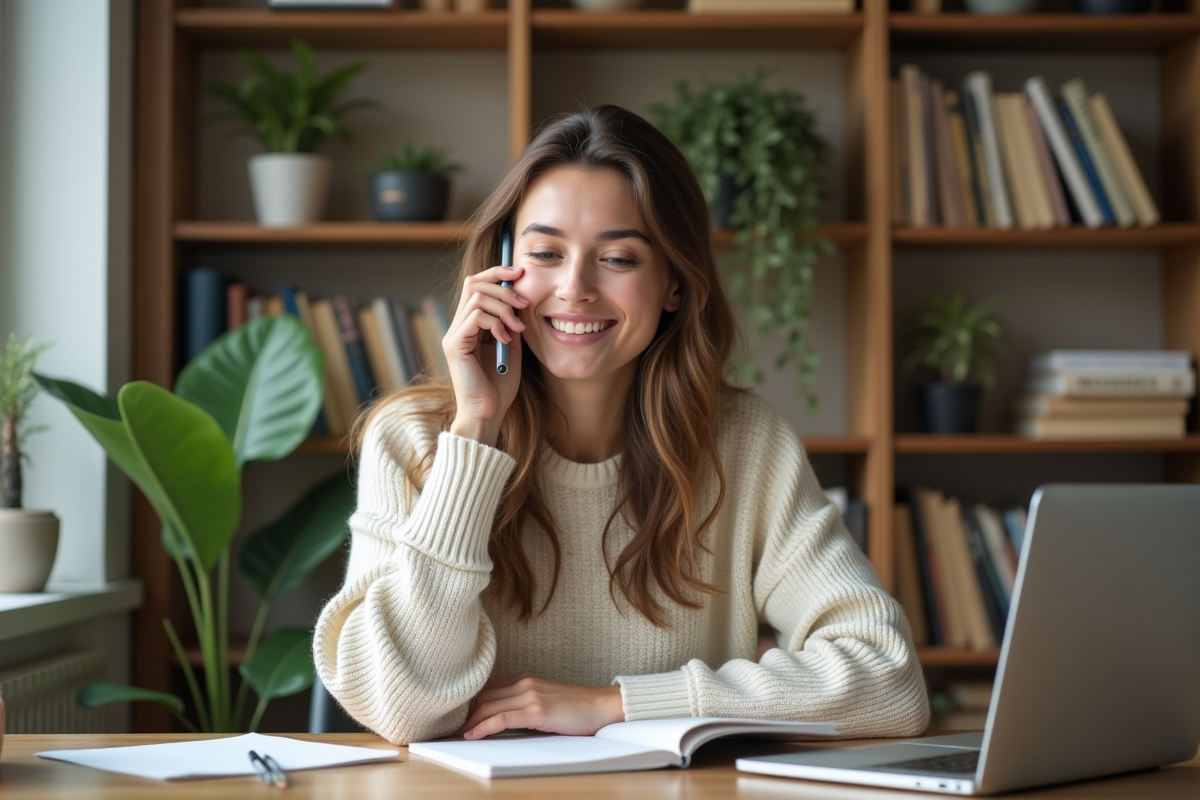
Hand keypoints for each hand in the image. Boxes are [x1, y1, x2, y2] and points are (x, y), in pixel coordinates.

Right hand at [444, 265, 526, 446]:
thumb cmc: (499, 387)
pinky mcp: (455, 345)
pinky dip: (496, 322)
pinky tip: (505, 339)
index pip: (477, 284)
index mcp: (470, 325)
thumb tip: (520, 297)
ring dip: (504, 307)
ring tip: (518, 326)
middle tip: (524, 302)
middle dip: (503, 286)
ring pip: (478, 297)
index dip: (497, 273)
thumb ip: (512, 323)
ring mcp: (454, 335)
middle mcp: (458, 326)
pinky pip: (476, 316)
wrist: (488, 414)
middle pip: (474, 282)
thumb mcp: (512, 347)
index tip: (521, 274)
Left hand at [460, 673, 624, 739]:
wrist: (601, 706)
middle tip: (451, 727)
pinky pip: (501, 718)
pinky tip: (472, 735)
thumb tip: (500, 719)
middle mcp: (524, 683)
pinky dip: (483, 727)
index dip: (470, 703)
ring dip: (470, 722)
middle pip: (483, 696)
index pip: (488, 689)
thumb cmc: (576, 708)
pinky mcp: (536, 710)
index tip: (458, 716)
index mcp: (525, 679)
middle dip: (465, 713)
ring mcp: (530, 695)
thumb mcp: (545, 699)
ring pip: (488, 706)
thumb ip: (524, 703)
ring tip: (458, 734)